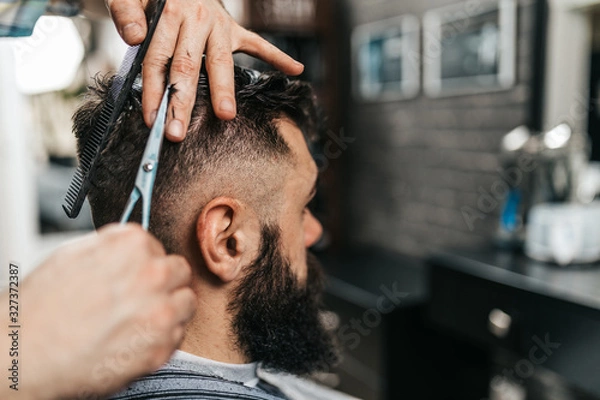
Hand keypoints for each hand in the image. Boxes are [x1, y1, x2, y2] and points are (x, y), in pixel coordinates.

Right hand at [3, 224, 195, 399]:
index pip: (157, 247)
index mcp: (132, 245)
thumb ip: (114, 247)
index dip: (143, 263)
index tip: (132, 276)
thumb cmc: (41, 308)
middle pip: (179, 271)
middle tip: (139, 297)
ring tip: (138, 319)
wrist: (24, 355)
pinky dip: (162, 338)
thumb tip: (133, 248)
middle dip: (163, 282)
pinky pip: (177, 335)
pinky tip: (134, 339)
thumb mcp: (74, 254)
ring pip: (186, 302)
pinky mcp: (161, 347)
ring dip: (169, 308)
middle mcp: (153, 275)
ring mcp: (161, 312)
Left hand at [106, 0, 304, 140]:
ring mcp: (219, 25)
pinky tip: (295, 69)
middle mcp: (197, 20)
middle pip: (188, 67)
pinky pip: (259, 44)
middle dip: (183, 102)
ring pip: (220, 61)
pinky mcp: (235, 28)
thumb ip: (126, 12)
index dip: (154, 90)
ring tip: (226, 115)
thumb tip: (133, 38)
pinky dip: (278, 57)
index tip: (152, 119)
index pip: (159, 59)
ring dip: (224, 89)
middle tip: (178, 131)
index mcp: (170, 13)